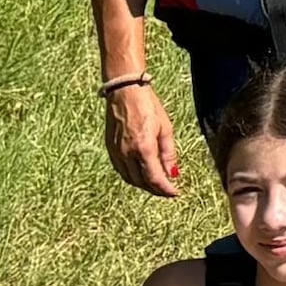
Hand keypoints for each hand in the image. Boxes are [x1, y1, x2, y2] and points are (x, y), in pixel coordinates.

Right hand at [104, 80, 184, 199]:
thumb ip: (169, 153)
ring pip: (130, 178)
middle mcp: (127, 153)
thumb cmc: (147, 106)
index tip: (175, 193)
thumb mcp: (166, 128)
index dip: (165, 189)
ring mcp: (116, 152)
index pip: (154, 178)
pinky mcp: (110, 148)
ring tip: (157, 184)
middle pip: (142, 182)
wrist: (124, 92)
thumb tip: (172, 173)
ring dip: (144, 185)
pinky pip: (121, 170)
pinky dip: (132, 176)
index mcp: (143, 147)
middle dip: (156, 189)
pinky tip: (141, 174)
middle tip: (168, 190)